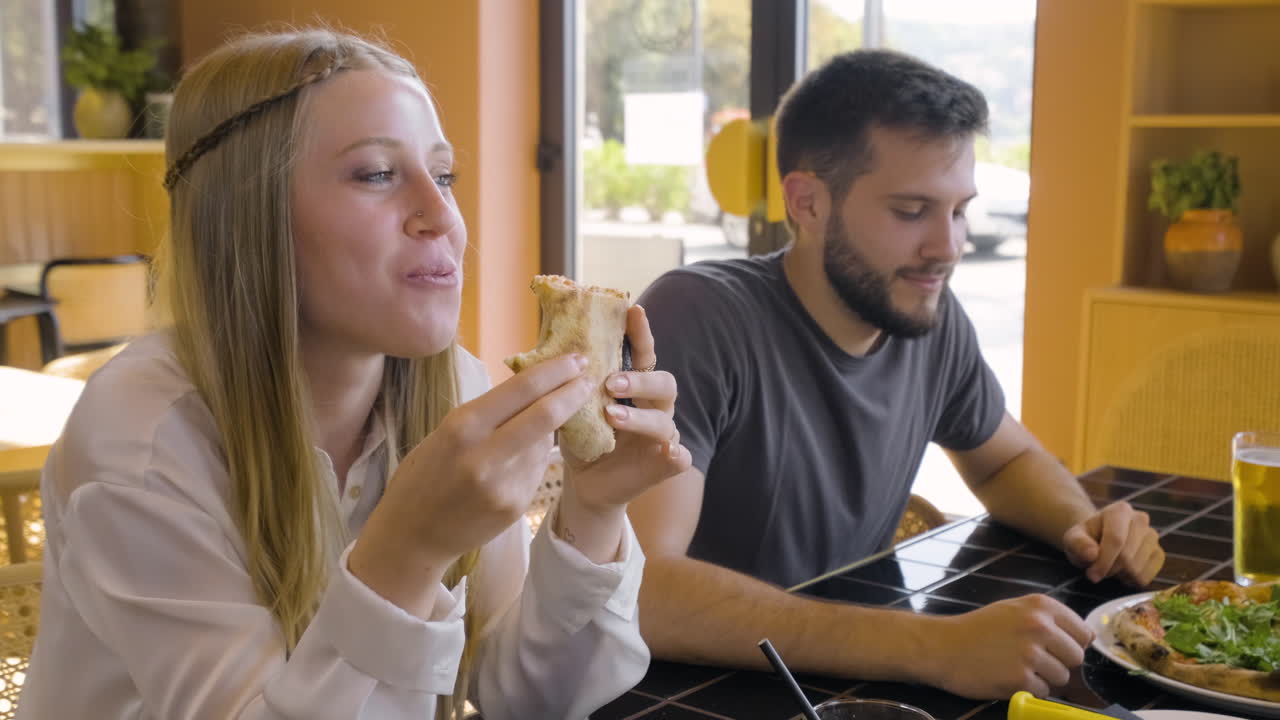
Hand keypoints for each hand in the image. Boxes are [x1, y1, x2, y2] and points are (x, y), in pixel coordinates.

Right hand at [368, 352, 593, 568]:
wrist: (412, 535)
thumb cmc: (425, 474)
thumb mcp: (446, 433)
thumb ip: (489, 413)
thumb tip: (535, 388)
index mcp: (462, 427)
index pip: (521, 389)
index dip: (556, 370)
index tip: (577, 358)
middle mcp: (484, 455)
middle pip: (546, 415)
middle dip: (574, 391)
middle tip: (590, 374)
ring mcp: (503, 485)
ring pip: (544, 442)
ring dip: (552, 427)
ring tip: (535, 426)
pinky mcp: (515, 506)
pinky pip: (537, 469)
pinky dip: (536, 456)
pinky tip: (516, 460)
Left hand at [562, 304, 691, 512]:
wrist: (585, 482)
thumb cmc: (581, 436)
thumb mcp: (571, 405)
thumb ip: (569, 380)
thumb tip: (542, 344)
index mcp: (635, 385)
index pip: (643, 354)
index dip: (641, 333)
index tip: (633, 311)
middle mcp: (654, 405)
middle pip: (664, 383)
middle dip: (640, 380)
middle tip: (610, 382)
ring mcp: (662, 434)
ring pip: (665, 420)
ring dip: (641, 417)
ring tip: (612, 416)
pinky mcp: (664, 463)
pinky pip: (680, 457)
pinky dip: (676, 453)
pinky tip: (668, 451)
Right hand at [927, 594, 1092, 698]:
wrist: (943, 646)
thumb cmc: (978, 629)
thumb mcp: (1014, 609)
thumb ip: (1049, 618)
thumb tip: (1088, 639)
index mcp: (1040, 606)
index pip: (1083, 633)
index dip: (1070, 644)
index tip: (1052, 647)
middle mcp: (1039, 626)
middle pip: (1076, 657)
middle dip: (1058, 663)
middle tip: (1032, 660)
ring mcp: (1030, 653)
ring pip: (1062, 677)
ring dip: (1044, 678)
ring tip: (1017, 668)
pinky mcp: (1020, 679)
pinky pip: (1043, 692)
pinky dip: (1028, 690)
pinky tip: (1008, 677)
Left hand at [1062, 501, 1163, 585]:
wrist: (1098, 540)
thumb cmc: (1085, 539)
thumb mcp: (1073, 539)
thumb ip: (1078, 544)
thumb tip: (1092, 555)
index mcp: (1120, 510)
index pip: (1116, 539)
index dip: (1103, 561)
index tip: (1092, 575)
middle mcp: (1141, 519)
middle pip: (1127, 556)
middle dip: (1109, 569)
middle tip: (1096, 569)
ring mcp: (1153, 536)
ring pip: (1137, 568)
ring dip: (1119, 575)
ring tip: (1109, 566)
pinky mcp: (1159, 554)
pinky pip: (1147, 576)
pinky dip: (1131, 580)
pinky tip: (1121, 571)